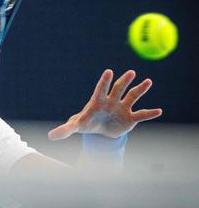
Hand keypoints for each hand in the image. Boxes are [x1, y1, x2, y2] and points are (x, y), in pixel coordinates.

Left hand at [48, 69, 162, 139]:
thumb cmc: (86, 123)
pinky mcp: (130, 118)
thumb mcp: (75, 127)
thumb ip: (64, 130)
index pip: (101, 89)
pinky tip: (158, 111)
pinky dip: (149, 113)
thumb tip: (49, 136)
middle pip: (118, 89)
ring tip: (148, 81)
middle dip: (124, 81)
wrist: (98, 131)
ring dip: (140, 90)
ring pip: (132, 96)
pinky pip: (141, 114)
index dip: (105, 82)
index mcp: (97, 101)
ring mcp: (122, 108)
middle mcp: (111, 101)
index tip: (109, 71)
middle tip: (131, 72)